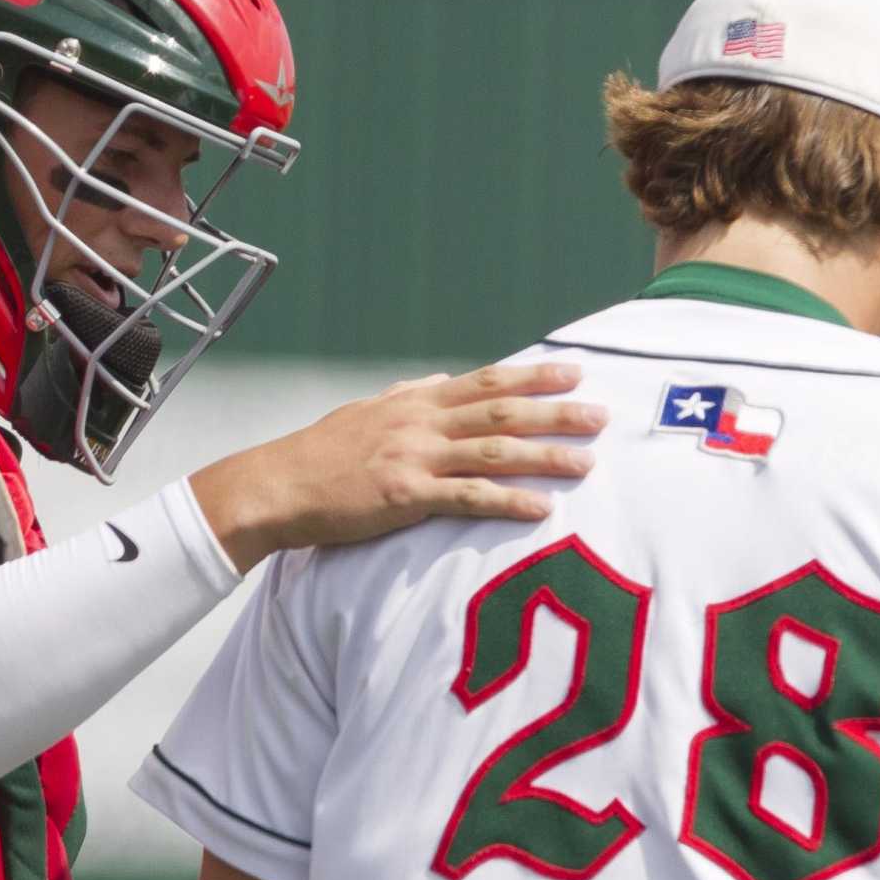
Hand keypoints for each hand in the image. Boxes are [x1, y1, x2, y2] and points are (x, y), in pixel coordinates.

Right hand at [190, 360, 605, 572]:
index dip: (532, 375)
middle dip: (555, 412)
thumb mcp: (365, 412)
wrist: (279, 485)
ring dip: (544, 457)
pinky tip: (540, 509)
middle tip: (600, 415)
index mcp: (415, 401)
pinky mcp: (406, 496)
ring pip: (494, 452)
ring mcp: (415, 458)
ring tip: (585, 463)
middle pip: (501, 412)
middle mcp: (421, 423)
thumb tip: (440, 378)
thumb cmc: (320, 455)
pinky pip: (467, 498)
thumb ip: (406, 395)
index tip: (573, 371)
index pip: (485, 382)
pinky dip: (508, 501)